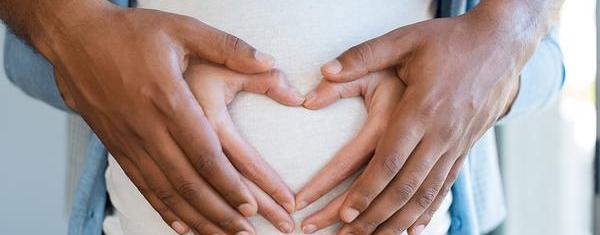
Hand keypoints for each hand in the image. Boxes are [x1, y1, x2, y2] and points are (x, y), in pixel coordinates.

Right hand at [36, 2, 295, 233]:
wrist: (74, 37)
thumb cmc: (132, 32)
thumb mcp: (183, 29)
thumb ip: (229, 47)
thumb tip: (270, 61)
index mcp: (168, 99)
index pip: (204, 154)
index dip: (229, 184)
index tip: (252, 205)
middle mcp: (147, 127)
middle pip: (188, 182)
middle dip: (220, 212)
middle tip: (246, 232)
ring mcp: (129, 141)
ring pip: (166, 191)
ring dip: (197, 218)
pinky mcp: (116, 147)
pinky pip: (143, 187)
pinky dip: (166, 210)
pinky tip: (184, 227)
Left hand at [303, 6, 537, 233]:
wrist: (501, 44)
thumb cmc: (450, 41)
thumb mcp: (405, 39)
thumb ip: (363, 56)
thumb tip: (324, 70)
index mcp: (421, 109)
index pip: (389, 161)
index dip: (366, 191)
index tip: (344, 212)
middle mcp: (440, 134)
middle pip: (405, 187)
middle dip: (375, 216)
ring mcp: (456, 144)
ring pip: (426, 194)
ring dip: (398, 221)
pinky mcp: (465, 147)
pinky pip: (445, 187)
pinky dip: (428, 211)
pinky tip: (413, 229)